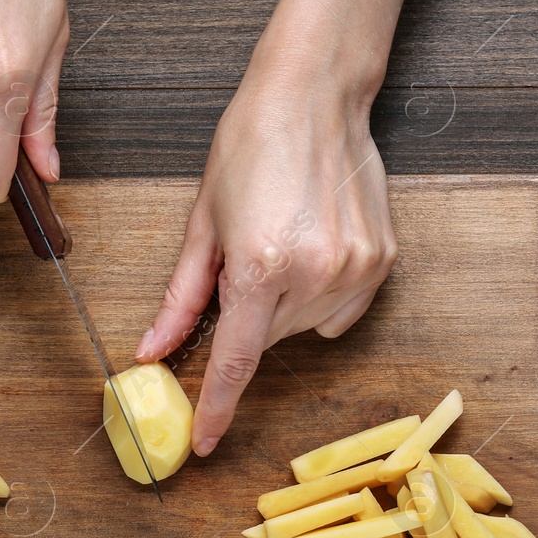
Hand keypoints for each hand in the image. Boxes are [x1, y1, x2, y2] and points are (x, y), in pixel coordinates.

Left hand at [134, 62, 397, 455]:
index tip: (202, 443)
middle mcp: (314, 275)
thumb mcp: (203, 220)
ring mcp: (355, 270)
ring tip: (281, 240)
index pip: (236, 361)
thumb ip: (182, 296)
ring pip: (305, 327)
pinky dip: (320, 292)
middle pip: (268, 340)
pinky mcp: (382, 262)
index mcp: (260, 265)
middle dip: (248, 315)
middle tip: (244, 260)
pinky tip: (312, 246)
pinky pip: (341, 309)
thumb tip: (155, 347)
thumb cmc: (253, 142)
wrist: (314, 94)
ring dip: (285, 304)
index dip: (216, 408)